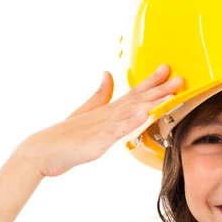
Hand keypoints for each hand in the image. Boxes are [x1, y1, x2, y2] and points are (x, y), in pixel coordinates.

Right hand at [12, 64, 183, 177]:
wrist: (41, 151)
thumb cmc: (64, 135)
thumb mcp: (86, 112)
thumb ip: (100, 95)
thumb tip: (108, 73)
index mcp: (108, 110)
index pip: (134, 93)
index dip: (152, 82)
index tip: (168, 69)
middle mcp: (108, 116)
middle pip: (138, 100)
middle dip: (160, 90)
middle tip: (180, 79)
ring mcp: (102, 128)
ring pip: (131, 113)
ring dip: (151, 102)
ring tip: (169, 94)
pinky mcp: (96, 143)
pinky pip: (116, 132)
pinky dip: (130, 123)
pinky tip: (143, 114)